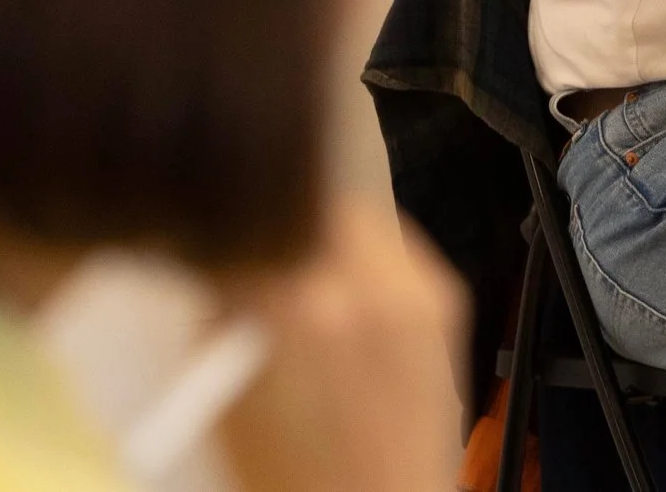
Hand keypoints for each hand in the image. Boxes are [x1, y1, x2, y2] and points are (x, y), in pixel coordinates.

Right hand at [215, 197, 466, 491]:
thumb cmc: (298, 478)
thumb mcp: (231, 400)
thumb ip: (222, 319)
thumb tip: (220, 263)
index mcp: (299, 312)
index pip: (254, 221)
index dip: (231, 226)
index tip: (218, 239)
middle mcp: (367, 288)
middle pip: (313, 202)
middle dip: (281, 219)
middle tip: (260, 248)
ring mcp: (417, 290)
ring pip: (359, 215)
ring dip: (324, 230)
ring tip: (302, 275)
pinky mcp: (447, 299)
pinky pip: (397, 244)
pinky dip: (365, 254)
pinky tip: (346, 295)